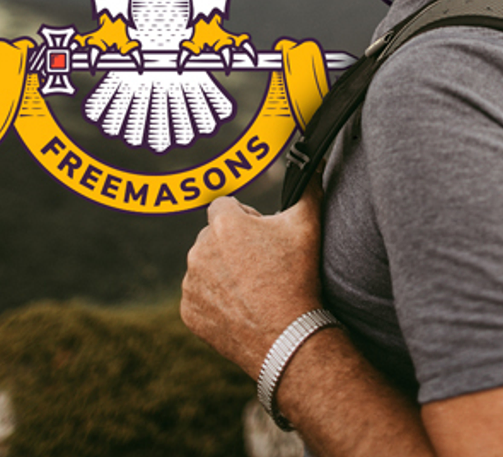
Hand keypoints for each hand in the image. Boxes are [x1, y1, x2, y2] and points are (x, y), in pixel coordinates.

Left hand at [181, 179, 323, 377]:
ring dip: (220, 270)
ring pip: (204, 265)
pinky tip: (240, 306)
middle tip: (260, 265)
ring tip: (252, 288)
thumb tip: (314, 164)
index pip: (223, 206)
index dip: (244, 219)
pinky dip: (214, 299)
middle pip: (212, 236)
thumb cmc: (298, 278)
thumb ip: (307, 188)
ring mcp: (191, 283)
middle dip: (231, 244)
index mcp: (223, 225)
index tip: (260, 236)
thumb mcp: (307, 226)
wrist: (288, 338)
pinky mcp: (189, 311)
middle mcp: (199, 250)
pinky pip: (198, 295)